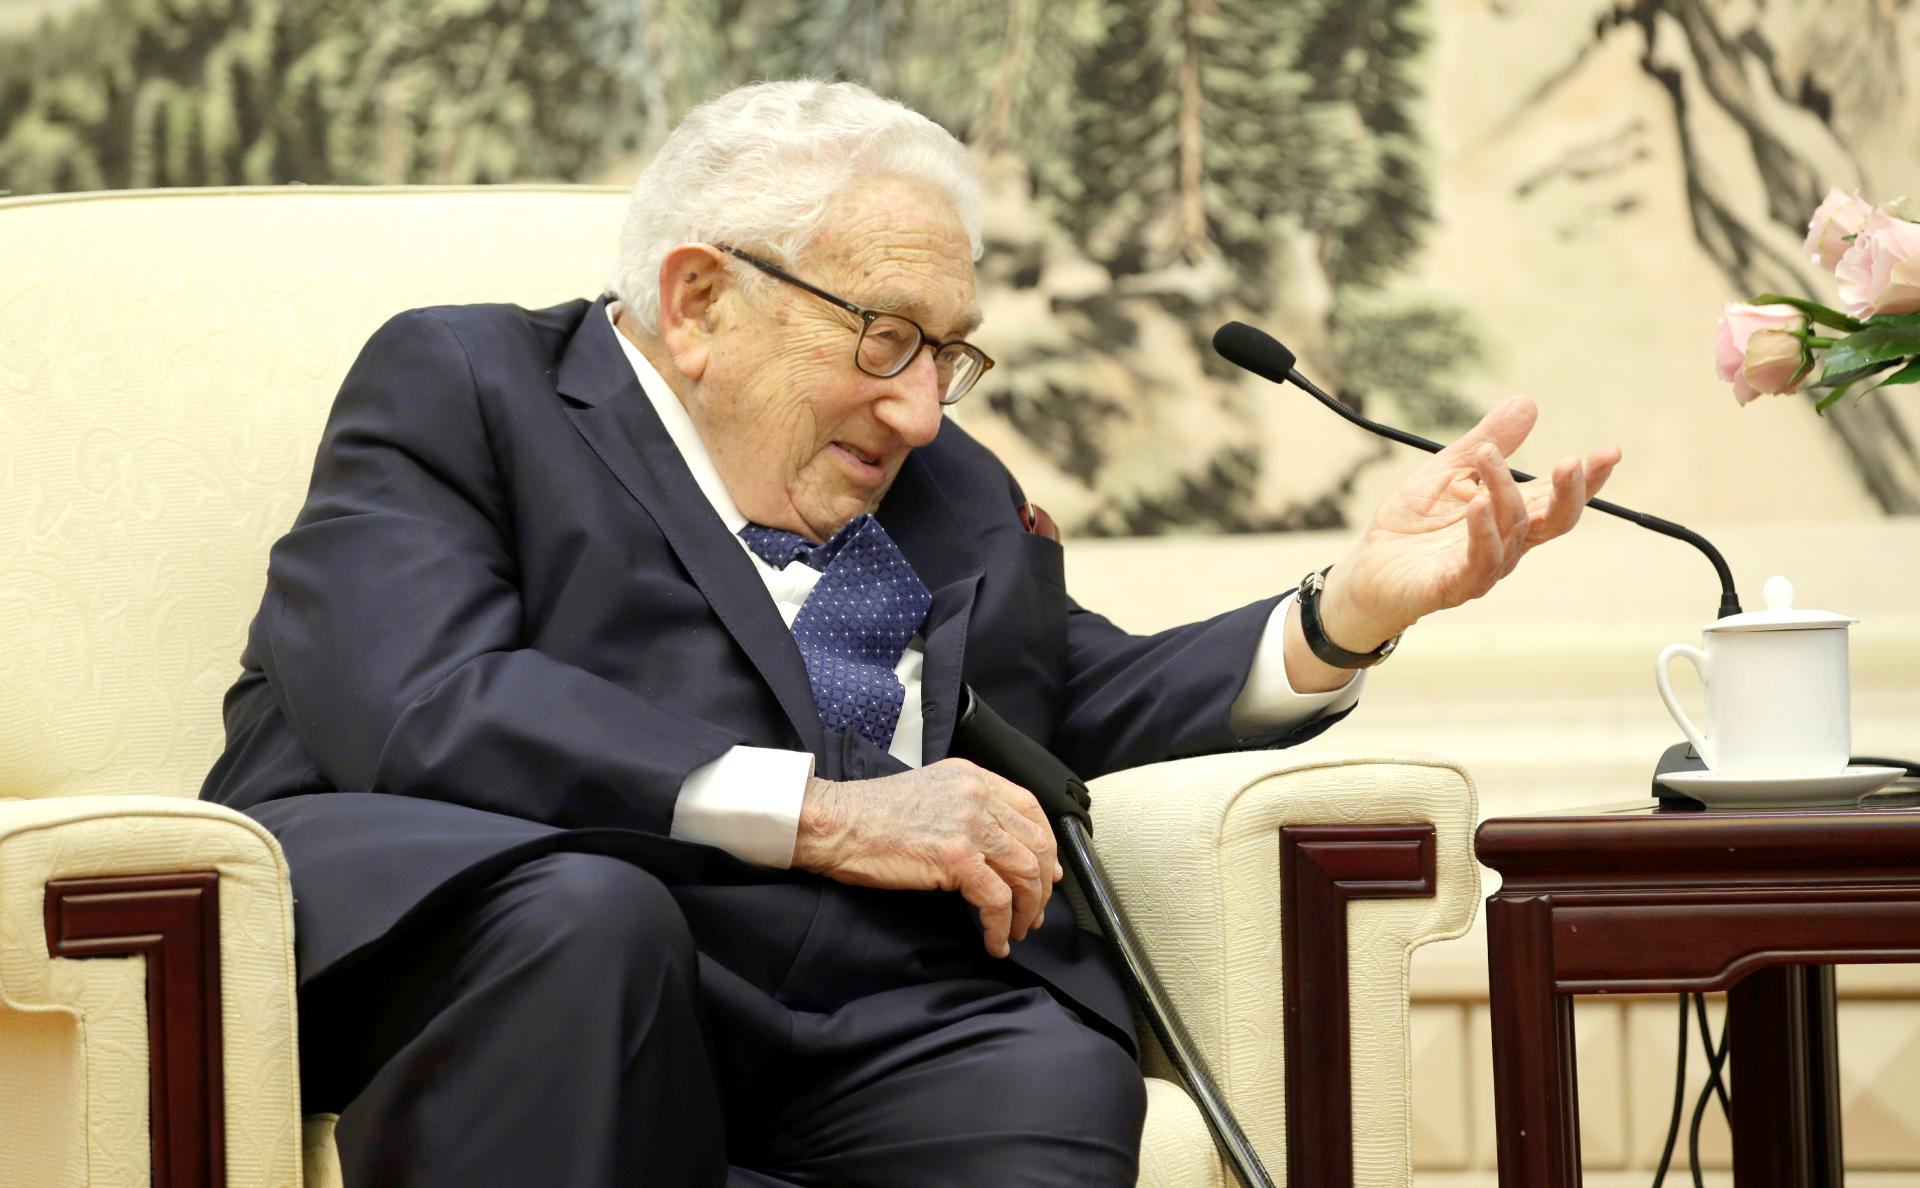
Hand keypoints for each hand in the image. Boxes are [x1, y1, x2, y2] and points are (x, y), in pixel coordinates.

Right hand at [792, 759, 1063, 957]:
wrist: (834, 823)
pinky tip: (994, 941)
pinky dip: (1000, 926)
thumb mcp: (929, 794)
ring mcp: (969, 824)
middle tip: (1035, 912)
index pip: (1031, 807)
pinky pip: (997, 899)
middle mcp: (977, 795)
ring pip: (1025, 872)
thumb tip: (997, 848)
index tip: (1048, 872)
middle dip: (1042, 886)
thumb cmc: (869, 816)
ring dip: (1027, 910)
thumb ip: (965, 809)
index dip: (1046, 844)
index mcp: (972, 777)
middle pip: (1036, 843)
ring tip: (1016, 932)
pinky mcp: (956, 856)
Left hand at [1318, 395, 1621, 651]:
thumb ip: (1487, 441)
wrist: (1370, 568)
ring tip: (1488, 458)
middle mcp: (1509, 542)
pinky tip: (1477, 504)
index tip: (1611, 451)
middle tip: (1572, 461)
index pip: (1559, 496)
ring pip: (1513, 532)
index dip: (1588, 478)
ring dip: (1504, 493)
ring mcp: (1485, 566)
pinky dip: (1482, 533)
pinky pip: (1479, 562)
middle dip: (1570, 492)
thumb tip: (1527, 402)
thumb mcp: (1448, 470)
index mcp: (1512, 513)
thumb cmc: (1413, 523)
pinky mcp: (1454, 585)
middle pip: (1555, 521)